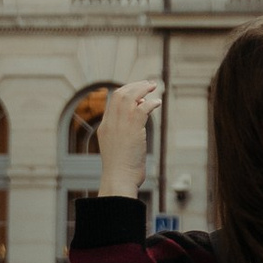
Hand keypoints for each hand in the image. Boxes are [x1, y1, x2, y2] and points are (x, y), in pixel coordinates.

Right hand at [97, 77, 164, 197]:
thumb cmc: (122, 168)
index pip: (112, 101)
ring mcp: (120, 125)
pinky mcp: (132, 128)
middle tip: (148, 84)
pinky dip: (151, 102)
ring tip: (154, 86)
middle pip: (119, 94)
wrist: (119, 178)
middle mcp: (111, 123)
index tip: (138, 92)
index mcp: (105, 127)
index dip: (126, 92)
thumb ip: (125, 133)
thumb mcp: (118, 147)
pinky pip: (142, 108)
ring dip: (143, 89)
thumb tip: (138, 121)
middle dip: (134, 86)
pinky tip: (158, 103)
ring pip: (130, 97)